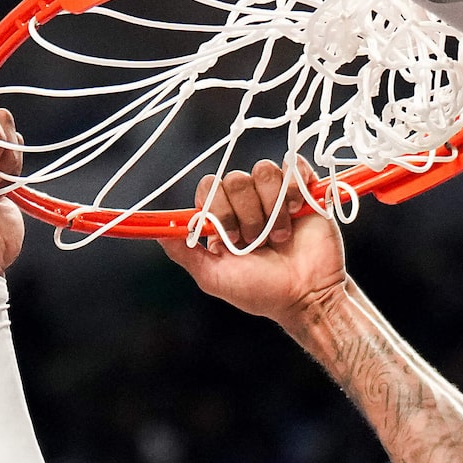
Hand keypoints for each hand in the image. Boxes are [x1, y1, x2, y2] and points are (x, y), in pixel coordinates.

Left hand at [161, 159, 348, 325]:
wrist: (308, 296)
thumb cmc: (262, 292)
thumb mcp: (214, 278)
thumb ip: (184, 253)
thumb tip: (155, 231)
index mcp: (223, 219)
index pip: (209, 187)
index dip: (219, 208)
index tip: (232, 237)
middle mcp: (247, 203)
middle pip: (234, 179)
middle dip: (247, 214)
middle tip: (259, 242)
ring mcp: (275, 194)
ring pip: (263, 170)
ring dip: (272, 208)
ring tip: (281, 237)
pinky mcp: (304, 188)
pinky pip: (293, 166)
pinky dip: (294, 189)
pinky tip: (297, 214)